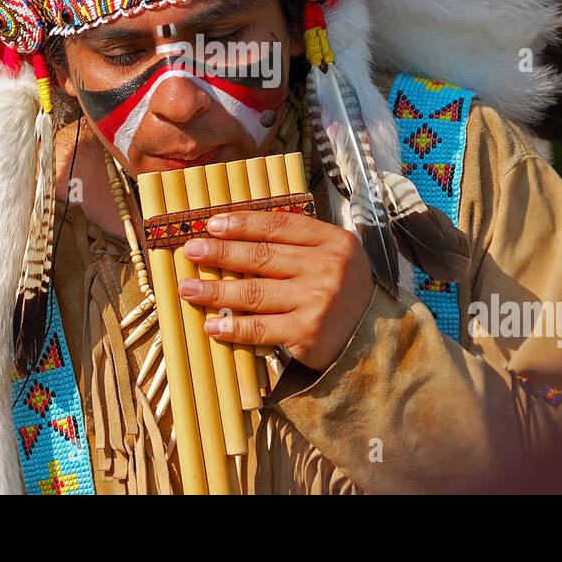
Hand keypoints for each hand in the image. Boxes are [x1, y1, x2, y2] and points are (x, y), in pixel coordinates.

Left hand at [177, 210, 374, 372]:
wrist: (373, 338)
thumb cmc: (341, 290)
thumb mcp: (331, 255)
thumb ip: (296, 242)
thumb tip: (237, 232)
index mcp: (332, 241)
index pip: (279, 225)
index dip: (242, 223)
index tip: (211, 224)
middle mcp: (327, 268)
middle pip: (262, 257)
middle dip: (220, 253)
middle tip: (191, 250)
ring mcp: (317, 301)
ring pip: (254, 293)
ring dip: (215, 290)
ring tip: (188, 288)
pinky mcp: (307, 334)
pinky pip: (260, 328)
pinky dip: (232, 326)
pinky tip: (211, 324)